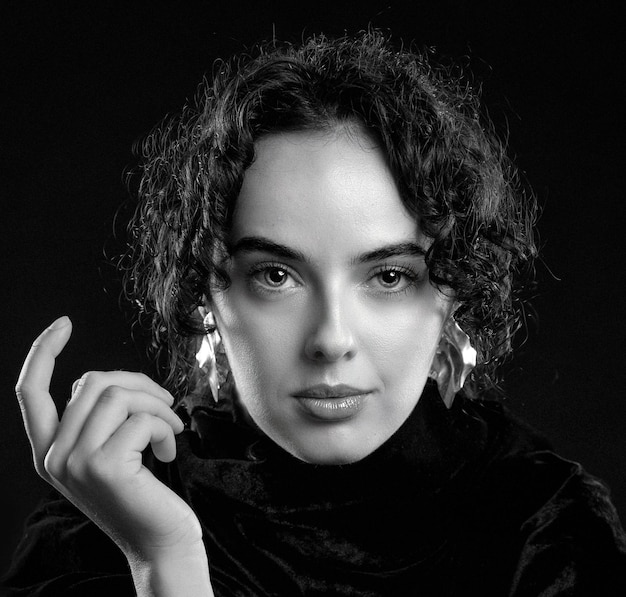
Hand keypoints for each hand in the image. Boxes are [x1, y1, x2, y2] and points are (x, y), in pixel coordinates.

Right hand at [15, 316, 204, 565]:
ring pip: (118, 394)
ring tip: (172, 428)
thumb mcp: (111, 453)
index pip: (29, 392)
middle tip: (167, 405)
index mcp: (50, 451)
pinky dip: (166, 425)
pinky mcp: (104, 466)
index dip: (42, 352)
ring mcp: (75, 462)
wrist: (160, 540)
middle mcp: (53, 456)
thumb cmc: (142, 492)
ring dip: (158, 404)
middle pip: (91, 381)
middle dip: (139, 383)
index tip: (64, 323)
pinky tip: (170, 450)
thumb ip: (99, 420)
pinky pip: (142, 417)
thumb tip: (112, 382)